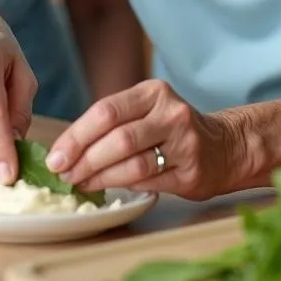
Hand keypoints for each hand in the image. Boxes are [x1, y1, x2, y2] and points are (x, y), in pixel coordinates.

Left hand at [44, 79, 241, 200]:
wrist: (225, 146)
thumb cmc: (172, 128)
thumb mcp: (147, 110)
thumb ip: (114, 122)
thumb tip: (66, 149)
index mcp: (153, 92)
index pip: (106, 111)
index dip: (76, 136)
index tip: (55, 156)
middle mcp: (171, 113)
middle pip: (117, 138)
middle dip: (84, 160)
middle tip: (63, 175)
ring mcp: (184, 143)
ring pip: (131, 164)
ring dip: (99, 178)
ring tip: (81, 183)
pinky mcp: (190, 172)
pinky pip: (148, 182)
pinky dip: (122, 187)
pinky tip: (107, 188)